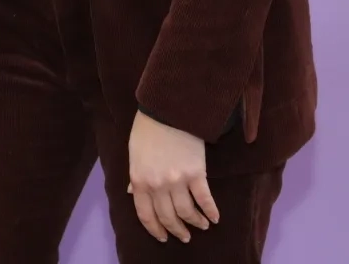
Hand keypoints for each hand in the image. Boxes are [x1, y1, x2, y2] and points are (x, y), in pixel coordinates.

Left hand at [126, 111, 218, 243]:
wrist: (167, 110)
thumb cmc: (147, 130)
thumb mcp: (134, 154)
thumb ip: (136, 177)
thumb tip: (134, 194)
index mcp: (139, 180)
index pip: (145, 214)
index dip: (155, 229)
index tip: (163, 237)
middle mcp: (157, 185)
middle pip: (168, 217)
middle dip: (177, 230)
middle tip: (185, 236)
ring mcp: (177, 180)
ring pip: (187, 212)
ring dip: (195, 223)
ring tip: (202, 226)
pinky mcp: (196, 173)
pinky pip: (204, 199)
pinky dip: (210, 211)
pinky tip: (214, 217)